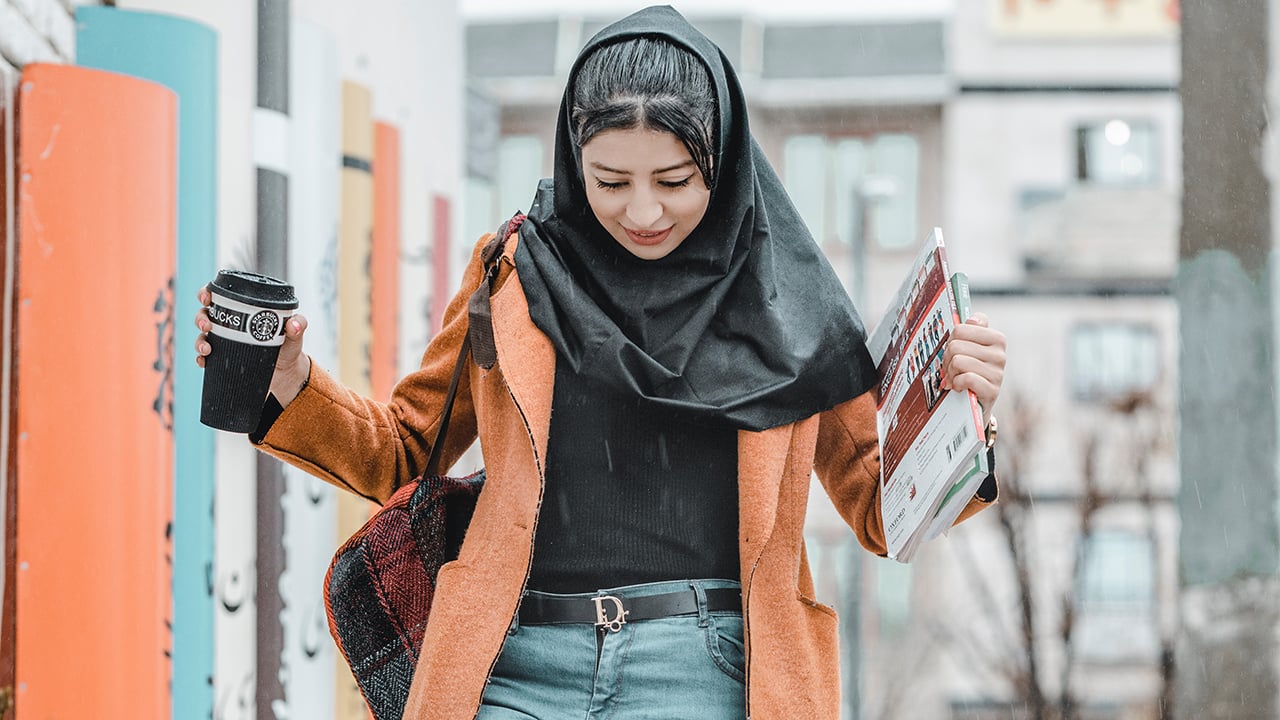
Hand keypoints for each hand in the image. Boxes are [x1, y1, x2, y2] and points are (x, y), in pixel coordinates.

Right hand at [194, 286, 312, 406]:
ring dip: (199, 341)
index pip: (219, 296)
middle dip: (200, 318)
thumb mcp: (293, 335)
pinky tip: (203, 362)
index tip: (206, 298)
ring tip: (207, 349)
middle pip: (205, 315)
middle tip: (206, 325)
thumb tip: (295, 324)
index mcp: (243, 311)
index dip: (206, 293)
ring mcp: (224, 342)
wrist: (286, 373)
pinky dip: (201, 359)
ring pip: (202, 337)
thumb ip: (298, 326)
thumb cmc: (288, 347)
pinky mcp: (222, 360)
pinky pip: (205, 358)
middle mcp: (229, 325)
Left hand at [941, 312, 1005, 423]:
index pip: (961, 329)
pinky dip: (957, 384)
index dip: (950, 341)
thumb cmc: (969, 371)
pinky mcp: (992, 390)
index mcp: (996, 338)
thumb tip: (973, 318)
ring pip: (958, 361)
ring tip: (954, 379)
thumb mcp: (969, 348)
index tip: (953, 351)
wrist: (976, 403)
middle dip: (946, 359)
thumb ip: (971, 330)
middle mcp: (1000, 354)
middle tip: (950, 369)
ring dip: (950, 373)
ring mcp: (998, 373)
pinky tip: (959, 387)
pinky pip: (966, 378)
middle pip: (956, 346)